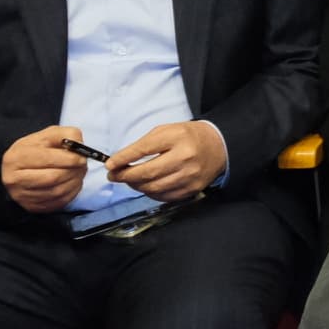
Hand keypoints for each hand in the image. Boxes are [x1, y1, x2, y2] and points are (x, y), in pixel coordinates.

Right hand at [3, 125, 91, 212]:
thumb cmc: (37, 149)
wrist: (22, 168)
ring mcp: (21, 196)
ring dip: (75, 182)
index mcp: (15, 157)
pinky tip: (73, 183)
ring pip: (57, 191)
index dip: (69, 158)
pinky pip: (58, 202)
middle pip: (52, 178)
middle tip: (83, 166)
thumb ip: (66, 134)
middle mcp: (13, 179)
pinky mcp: (31, 207)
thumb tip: (80, 146)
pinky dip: (71, 193)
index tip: (82, 158)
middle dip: (73, 171)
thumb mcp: (49, 135)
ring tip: (79, 173)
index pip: (46, 159)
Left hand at [108, 121, 226, 202]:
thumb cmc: (187, 136)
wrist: (218, 146)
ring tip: (128, 180)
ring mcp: (189, 176)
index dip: (123, 158)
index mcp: (177, 138)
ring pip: (154, 188)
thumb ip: (144, 144)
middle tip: (113, 176)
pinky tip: (145, 186)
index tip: (110, 164)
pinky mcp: (192, 189)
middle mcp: (184, 158)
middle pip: (148, 172)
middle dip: (125, 176)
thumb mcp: (166, 131)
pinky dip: (150, 193)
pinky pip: (164, 197)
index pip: (144, 149)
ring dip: (135, 186)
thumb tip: (121, 161)